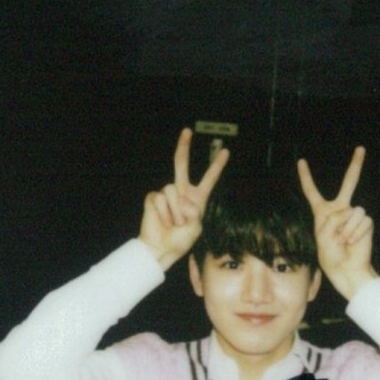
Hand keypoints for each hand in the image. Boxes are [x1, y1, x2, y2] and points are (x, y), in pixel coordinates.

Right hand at [139, 128, 229, 270]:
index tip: (226, 151)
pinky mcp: (153, 198)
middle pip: (181, 165)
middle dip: (184, 146)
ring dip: (175, 211)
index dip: (217, 165)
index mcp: (197, 199)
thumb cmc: (180, 241)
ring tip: (174, 224)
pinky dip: (164, 213)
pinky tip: (163, 222)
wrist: (161, 249)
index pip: (209, 179)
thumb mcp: (196, 228)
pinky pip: (161, 198)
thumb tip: (180, 198)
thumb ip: (194, 211)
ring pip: (172, 190)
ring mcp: (166, 194)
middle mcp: (181, 193)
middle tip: (188, 130)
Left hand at [297, 146, 377, 299]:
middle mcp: (340, 210)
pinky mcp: (366, 222)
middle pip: (349, 183)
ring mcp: (354, 215)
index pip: (312, 191)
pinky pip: (362, 220)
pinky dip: (356, 233)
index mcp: (322, 212)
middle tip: (361, 148)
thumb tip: (350, 212)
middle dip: (355, 165)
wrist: (347, 269)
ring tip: (344, 241)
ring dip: (346, 229)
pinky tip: (353, 242)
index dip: (306, 177)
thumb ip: (333, 220)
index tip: (301, 162)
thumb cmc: (331, 256)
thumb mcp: (323, 237)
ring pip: (352, 211)